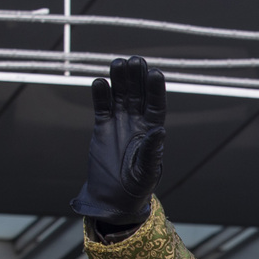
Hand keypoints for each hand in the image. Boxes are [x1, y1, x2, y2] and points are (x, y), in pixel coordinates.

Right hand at [70, 56, 166, 227]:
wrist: (113, 198)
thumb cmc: (136, 188)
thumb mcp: (146, 172)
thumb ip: (151, 151)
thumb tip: (159, 131)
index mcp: (152, 132)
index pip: (156, 105)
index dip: (155, 90)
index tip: (155, 73)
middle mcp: (137, 123)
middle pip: (138, 95)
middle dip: (137, 78)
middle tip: (135, 60)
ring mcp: (120, 123)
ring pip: (120, 96)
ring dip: (119, 80)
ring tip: (118, 63)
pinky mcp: (102, 127)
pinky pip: (102, 106)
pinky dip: (100, 94)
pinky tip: (99, 82)